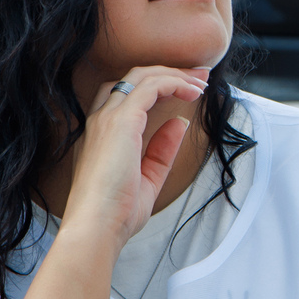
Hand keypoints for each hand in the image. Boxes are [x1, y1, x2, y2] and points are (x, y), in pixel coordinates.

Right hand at [59, 64, 208, 251]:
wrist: (97, 226)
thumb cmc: (116, 212)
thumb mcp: (148, 178)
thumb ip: (162, 150)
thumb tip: (179, 123)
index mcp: (102, 134)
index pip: (127, 94)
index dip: (158, 85)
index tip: (187, 89)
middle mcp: (101, 120)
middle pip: (135, 77)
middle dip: (170, 72)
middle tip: (200, 76)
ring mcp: (108, 117)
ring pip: (143, 76)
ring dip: (176, 75)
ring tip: (202, 81)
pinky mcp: (121, 120)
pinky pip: (151, 87)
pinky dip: (174, 83)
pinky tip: (192, 92)